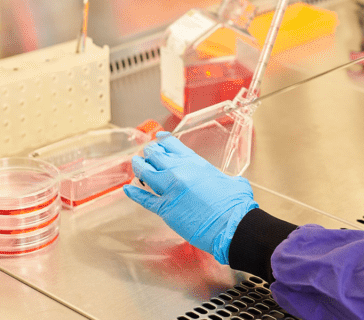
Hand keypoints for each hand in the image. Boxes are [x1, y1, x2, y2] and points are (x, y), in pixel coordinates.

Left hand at [124, 132, 257, 264]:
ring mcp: (170, 189)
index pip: (173, 145)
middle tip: (145, 154)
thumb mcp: (233, 181)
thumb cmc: (235, 205)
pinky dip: (134, 193)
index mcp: (196, 163)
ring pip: (146, 172)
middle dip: (149, 153)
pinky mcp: (165, 208)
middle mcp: (180, 172)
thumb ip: (225, 179)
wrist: (231, 225)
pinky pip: (144, 198)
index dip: (162, 141)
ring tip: (135, 164)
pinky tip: (128, 188)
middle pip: (156, 156)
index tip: (157, 139)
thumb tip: (230, 182)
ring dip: (139, 167)